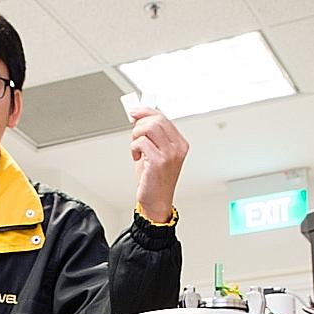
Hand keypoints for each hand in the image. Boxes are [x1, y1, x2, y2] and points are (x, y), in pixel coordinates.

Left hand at [128, 105, 188, 223]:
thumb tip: (138, 117)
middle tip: (134, 135)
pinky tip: (137, 157)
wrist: (156, 201)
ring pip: (148, 128)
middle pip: (156, 120)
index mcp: (179, 143)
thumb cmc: (154, 179)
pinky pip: (141, 142)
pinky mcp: (159, 162)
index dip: (146, 111)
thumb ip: (150, 135)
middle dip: (139, 125)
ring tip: (136, 148)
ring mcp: (170, 154)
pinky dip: (134, 148)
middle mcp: (177, 148)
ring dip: (136, 136)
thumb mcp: (154, 152)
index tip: (135, 112)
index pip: (163, 117)